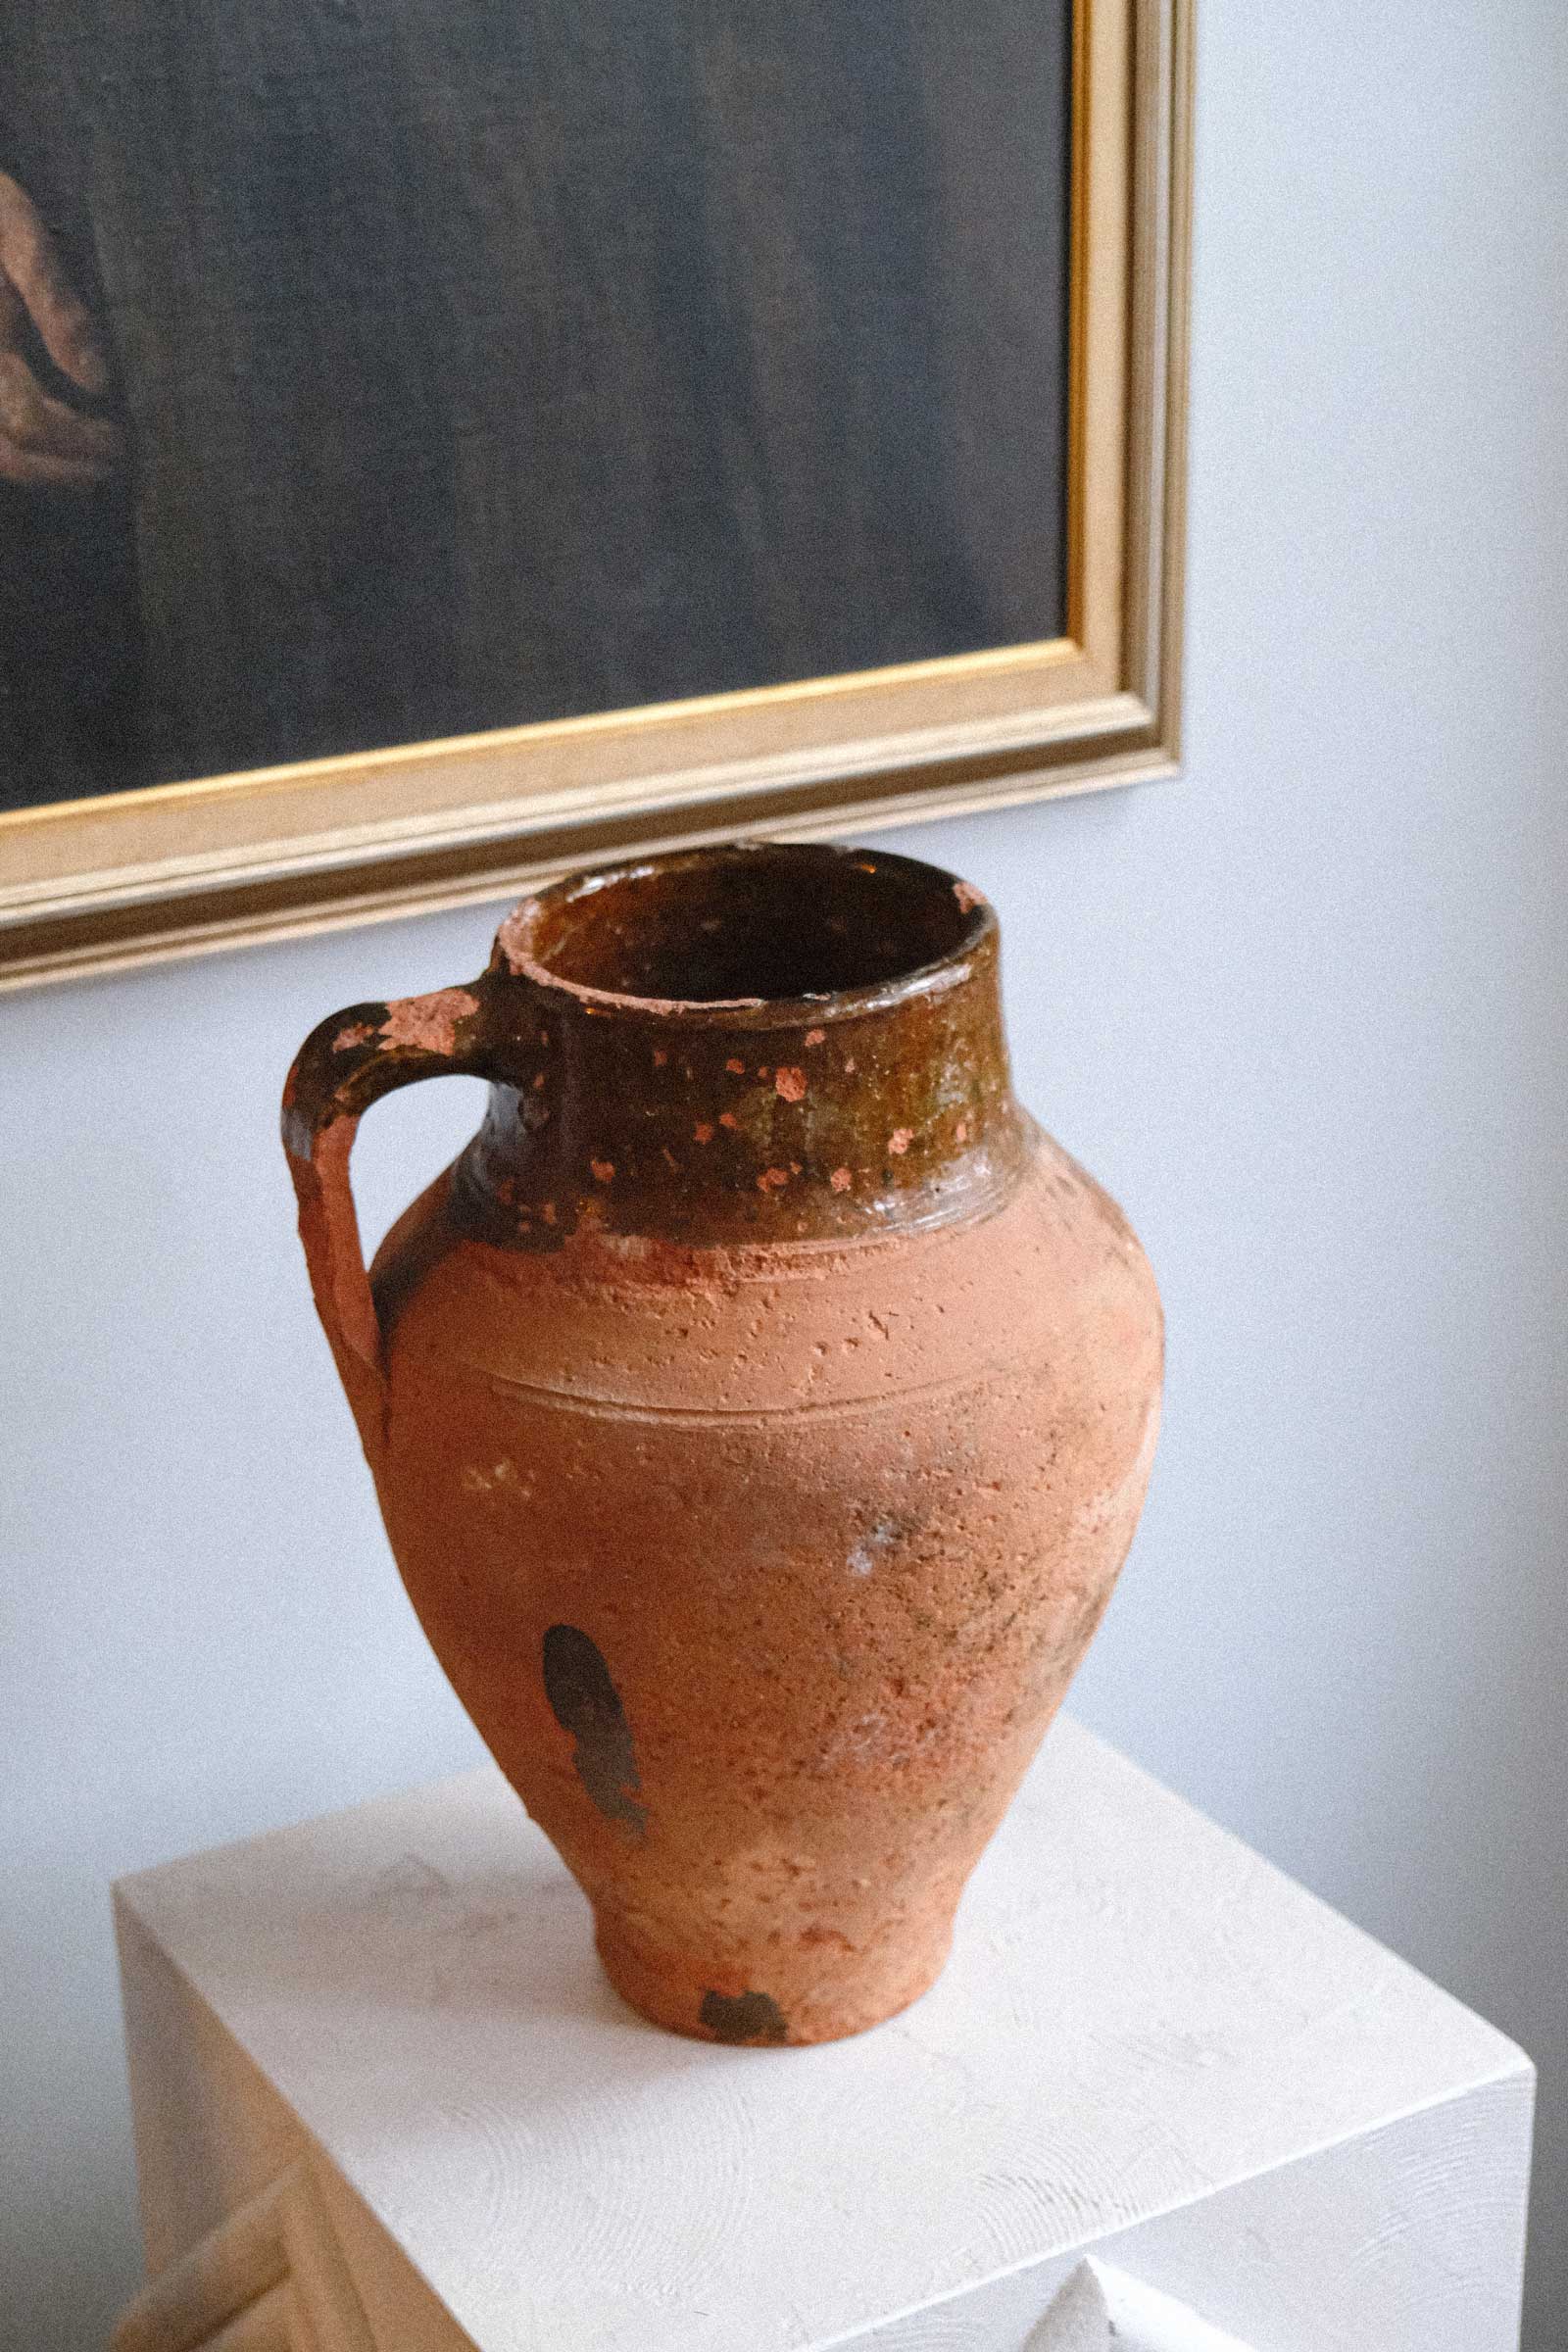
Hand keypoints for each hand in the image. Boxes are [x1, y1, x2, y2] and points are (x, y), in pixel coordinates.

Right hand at [0, 170, 121, 486]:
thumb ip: (58, 308)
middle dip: (65, 470)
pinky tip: (53, 450)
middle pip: (9, 455)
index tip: (120, 440)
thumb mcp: (21, 239)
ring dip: (43, 473)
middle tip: (112, 468)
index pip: (32, 421)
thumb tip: (96, 382)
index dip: (80, 441)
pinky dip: (20, 456)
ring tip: (88, 469)